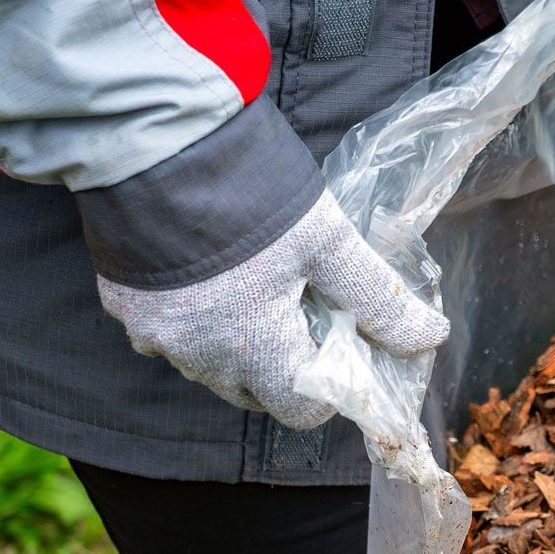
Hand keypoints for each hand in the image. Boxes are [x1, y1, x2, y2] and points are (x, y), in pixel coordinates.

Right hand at [97, 191, 449, 428]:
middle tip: (304, 313)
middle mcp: (200, 356)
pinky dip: (193, 319)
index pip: (302, 410)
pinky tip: (209, 276)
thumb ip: (377, 297)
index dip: (331, 387)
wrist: (156, 143)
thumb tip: (430, 336)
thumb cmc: (252, 194)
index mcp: (256, 348)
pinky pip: (167, 334)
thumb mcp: (328, 241)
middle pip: (255, 393)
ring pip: (209, 366)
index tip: (341, 345)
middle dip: (286, 368)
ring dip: (237, 345)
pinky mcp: (124, 304)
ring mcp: (155, 334)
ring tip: (258, 289)